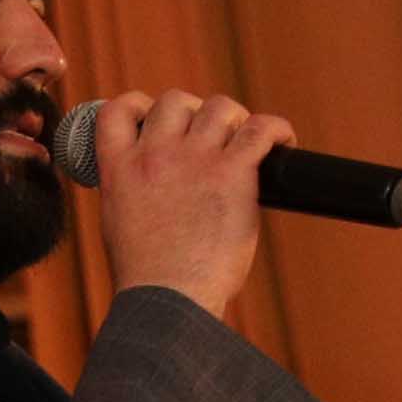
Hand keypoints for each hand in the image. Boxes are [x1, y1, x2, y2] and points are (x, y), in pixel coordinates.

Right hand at [73, 89, 290, 320]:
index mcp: (119, 168)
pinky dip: (276, 129)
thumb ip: (131, 190)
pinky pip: (261, 129)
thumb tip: (151, 184)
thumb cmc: (148, 277)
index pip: (118, 108)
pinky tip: (283, 142)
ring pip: (219, 109)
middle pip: (176, 101)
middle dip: (194, 113)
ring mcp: (195, 161)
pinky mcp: (232, 174)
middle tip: (208, 141)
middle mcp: (155, 155)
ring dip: (234, 120)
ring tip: (243, 144)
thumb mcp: (118, 222)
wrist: (168, 300)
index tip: (154, 120)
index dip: (140, 107)